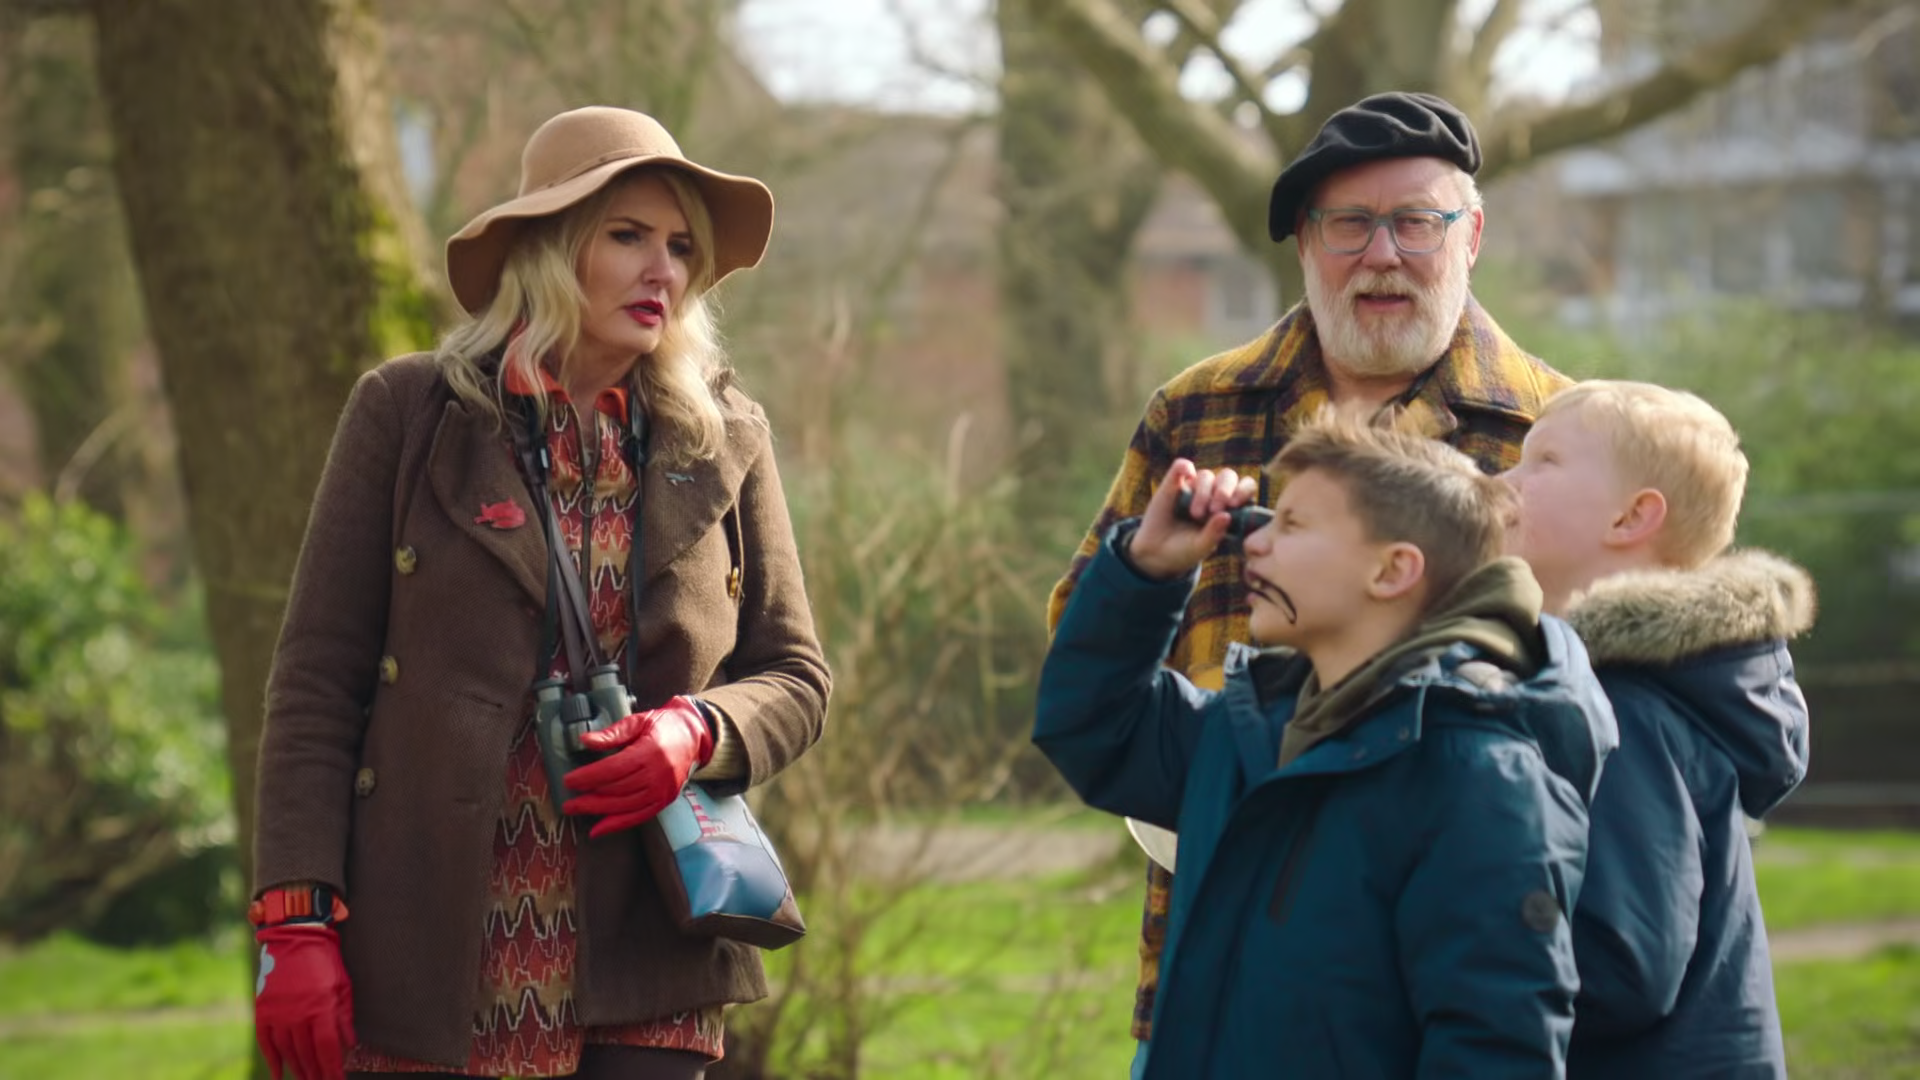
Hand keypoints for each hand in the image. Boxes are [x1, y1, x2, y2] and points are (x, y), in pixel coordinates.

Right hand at [254, 923, 354, 1079]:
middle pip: (308, 1055)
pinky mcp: (263, 1011)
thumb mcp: (343, 986)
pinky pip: (266, 1042)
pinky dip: (272, 1060)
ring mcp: (278, 1014)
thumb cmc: (324, 961)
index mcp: (321, 1009)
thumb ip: (344, 1018)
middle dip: (316, 1074)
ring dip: (297, 1069)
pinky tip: (278, 1074)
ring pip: (288, 1052)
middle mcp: (298, 1016)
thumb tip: (350, 1044)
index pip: (328, 1050)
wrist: (294, 937)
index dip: (333, 1070)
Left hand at [563, 696, 714, 837]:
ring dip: (598, 811)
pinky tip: (598, 828)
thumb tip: (585, 741)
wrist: (694, 734)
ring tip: (577, 810)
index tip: (569, 780)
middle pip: (617, 790)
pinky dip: (617, 824)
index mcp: (650, 751)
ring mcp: (664, 790)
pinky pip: (639, 817)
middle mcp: (659, 774)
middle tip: (567, 801)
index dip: (589, 776)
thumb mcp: (637, 721)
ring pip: (626, 806)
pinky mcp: (665, 800)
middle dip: (589, 797)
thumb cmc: (663, 725)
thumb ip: (611, 733)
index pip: (614, 768)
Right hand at [1126, 459, 1258, 580]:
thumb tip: (1226, 515)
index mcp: (1228, 507)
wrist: (1157, 553)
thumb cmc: (1186, 550)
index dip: (1243, 491)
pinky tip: (1186, 475)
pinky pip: (1181, 467)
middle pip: (1227, 477)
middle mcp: (1213, 492)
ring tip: (1196, 514)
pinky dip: (1184, 467)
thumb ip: (1214, 533)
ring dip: (1203, 493)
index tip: (1234, 505)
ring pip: (1206, 475)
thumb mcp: (1201, 547)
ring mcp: (1193, 487)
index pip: (1245, 488)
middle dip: (1224, 491)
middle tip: (1214, 510)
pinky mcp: (1172, 483)